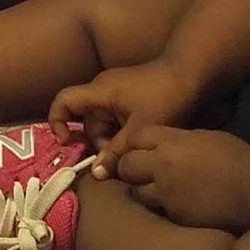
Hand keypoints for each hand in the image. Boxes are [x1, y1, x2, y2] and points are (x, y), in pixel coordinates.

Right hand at [54, 56, 199, 169]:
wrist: (191, 74)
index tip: (68, 142)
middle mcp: (103, 88)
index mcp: (99, 91)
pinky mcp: (130, 96)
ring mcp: (117, 91)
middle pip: (89, 120)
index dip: (58, 121)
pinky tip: (139, 142)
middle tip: (120, 158)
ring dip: (115, 139)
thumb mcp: (139, 129)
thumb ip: (116, 152)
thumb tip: (96, 174)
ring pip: (105, 122)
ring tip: (135, 151)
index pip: (64, 101)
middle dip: (101, 142)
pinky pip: (117, 118)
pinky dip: (123, 132)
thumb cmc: (164, 98)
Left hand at [114, 126, 249, 231]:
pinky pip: (159, 211)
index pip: (136, 137)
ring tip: (157, 193)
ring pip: (136, 193)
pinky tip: (177, 207)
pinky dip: (164, 209)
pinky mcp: (174, 215)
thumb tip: (169, 144)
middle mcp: (162, 166)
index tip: (141, 149)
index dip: (135, 144)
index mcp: (171, 142)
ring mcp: (166, 193)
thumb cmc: (235, 157)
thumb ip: (180, 140)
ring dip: (143, 191)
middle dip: (130, 169)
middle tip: (140, 173)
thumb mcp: (204, 137)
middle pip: (127, 165)